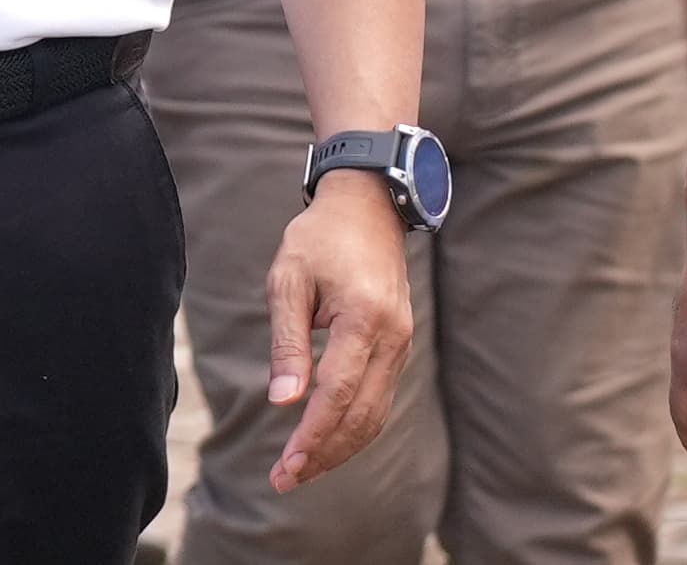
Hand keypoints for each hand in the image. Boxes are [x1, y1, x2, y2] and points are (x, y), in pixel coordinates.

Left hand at [263, 175, 414, 490]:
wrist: (369, 206)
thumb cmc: (320, 239)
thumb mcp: (289, 280)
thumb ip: (288, 343)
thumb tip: (284, 402)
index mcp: (363, 318)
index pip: (338, 394)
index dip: (312, 436)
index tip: (286, 466)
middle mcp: (392, 337)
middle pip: (361, 415)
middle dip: (324, 454)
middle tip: (284, 480)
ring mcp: (401, 343)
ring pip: (375, 414)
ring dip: (340, 448)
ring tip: (301, 470)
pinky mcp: (400, 346)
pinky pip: (380, 399)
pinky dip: (354, 427)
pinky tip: (326, 440)